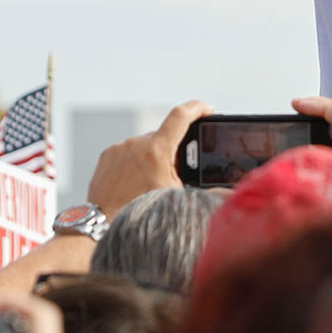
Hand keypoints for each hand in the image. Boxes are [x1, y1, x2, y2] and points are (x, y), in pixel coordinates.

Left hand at [87, 100, 208, 215]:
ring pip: (145, 144)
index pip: (181, 116)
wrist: (103, 223)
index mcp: (157, 151)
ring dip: (153, 155)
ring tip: (151, 180)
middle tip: (177, 169)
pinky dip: (135, 161)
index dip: (197, 109)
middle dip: (173, 147)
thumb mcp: (176, 198)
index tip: (208, 109)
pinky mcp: (107, 154)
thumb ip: (200, 186)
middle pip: (164, 135)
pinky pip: (127, 151)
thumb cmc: (141, 212)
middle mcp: (136, 143)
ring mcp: (120, 148)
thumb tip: (228, 192)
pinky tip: (135, 180)